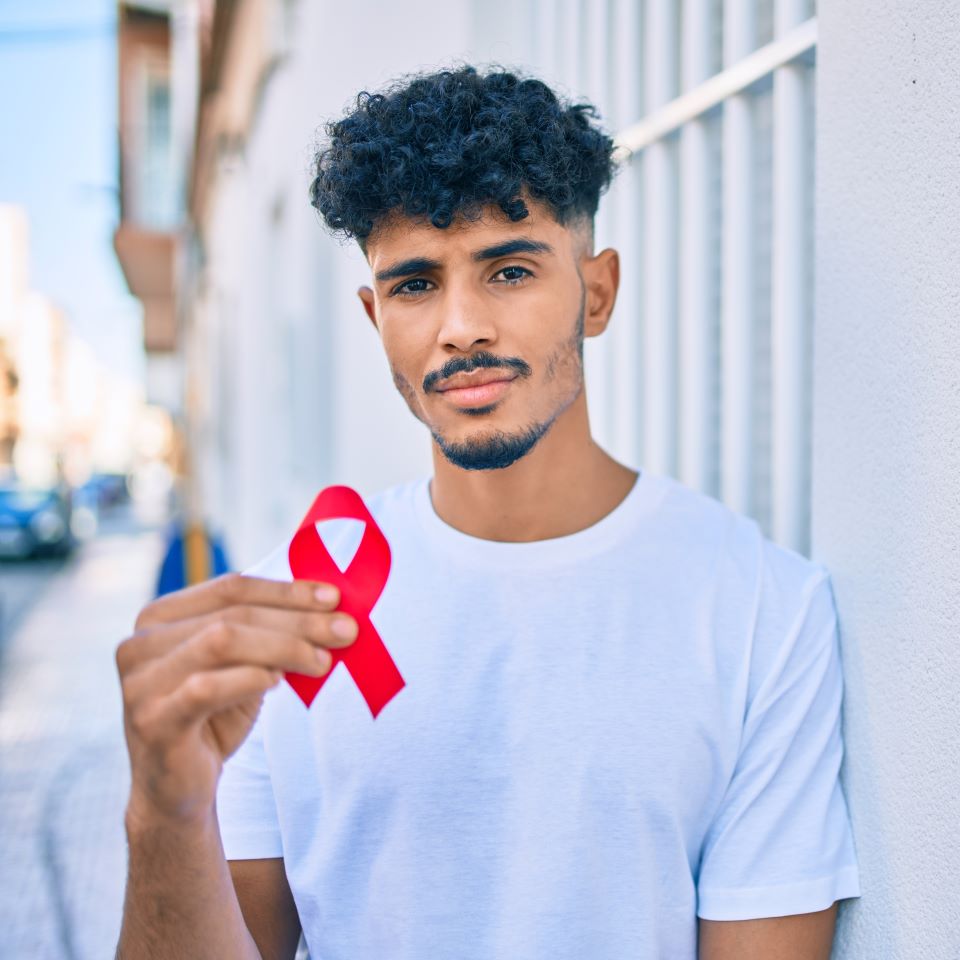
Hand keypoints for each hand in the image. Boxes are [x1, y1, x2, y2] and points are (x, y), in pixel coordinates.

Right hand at [116, 572, 356, 827]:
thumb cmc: (213, 717)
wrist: (177, 792)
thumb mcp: (241, 664)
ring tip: (323, 660)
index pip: (232, 588)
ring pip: (221, 641)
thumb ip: (267, 631)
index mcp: (159, 617)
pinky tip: (277, 682)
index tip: (334, 597)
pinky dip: (249, 678)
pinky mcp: (151, 722)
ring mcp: (140, 683)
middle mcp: (139, 644)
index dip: (286, 590)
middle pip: (233, 615)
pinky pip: (206, 687)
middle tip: (346, 630)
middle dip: (297, 620)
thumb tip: (330, 603)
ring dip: (283, 646)